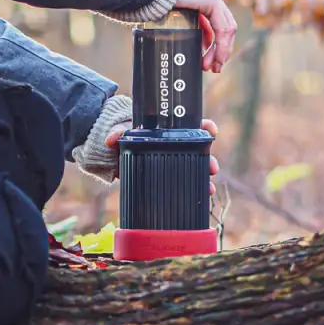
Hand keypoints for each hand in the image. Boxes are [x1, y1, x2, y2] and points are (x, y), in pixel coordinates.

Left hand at [106, 118, 220, 194]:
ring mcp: (174, 160)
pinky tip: (202, 198)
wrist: (117, 150)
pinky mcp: (168, 175)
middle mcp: (177, 144)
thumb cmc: (125, 134)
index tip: (210, 129)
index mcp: (170, 130)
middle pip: (200, 150)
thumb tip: (111, 139)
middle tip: (212, 168)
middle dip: (209, 159)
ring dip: (204, 178)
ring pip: (196, 168)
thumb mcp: (122, 129)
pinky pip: (185, 181)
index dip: (204, 126)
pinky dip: (194, 190)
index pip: (193, 125)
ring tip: (209, 189)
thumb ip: (118, 131)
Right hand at [175, 0, 236, 72]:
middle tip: (214, 68)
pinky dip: (221, 45)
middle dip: (221, 50)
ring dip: (221, 51)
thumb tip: (175, 47)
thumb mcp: (168, 20)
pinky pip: (223, 27)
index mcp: (199, 0)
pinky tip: (216, 58)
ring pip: (227, 29)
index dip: (215, 44)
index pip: (215, 24)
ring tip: (212, 66)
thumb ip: (178, 29)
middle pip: (225, 27)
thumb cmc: (150, 2)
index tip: (208, 61)